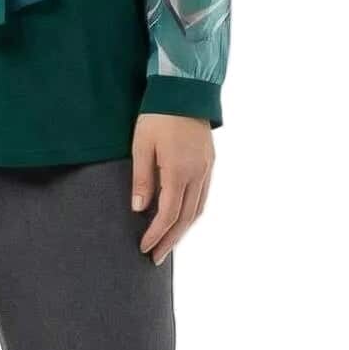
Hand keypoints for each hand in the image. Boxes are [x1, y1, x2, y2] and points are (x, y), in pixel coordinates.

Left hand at [131, 112, 213, 263]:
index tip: (143, 248)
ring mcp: (207, 169)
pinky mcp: (210, 163)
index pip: (168, 214)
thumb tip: (138, 209)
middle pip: (186, 218)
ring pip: (198, 210)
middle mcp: (197, 174)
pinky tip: (183, 220)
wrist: (185, 90)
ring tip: (169, 245)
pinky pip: (204, 196)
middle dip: (170, 241)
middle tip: (156, 258)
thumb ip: (142, 179)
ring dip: (183, 230)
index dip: (155, 234)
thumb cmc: (157, 115)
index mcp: (178, 171)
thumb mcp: (141, 146)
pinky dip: (193, 214)